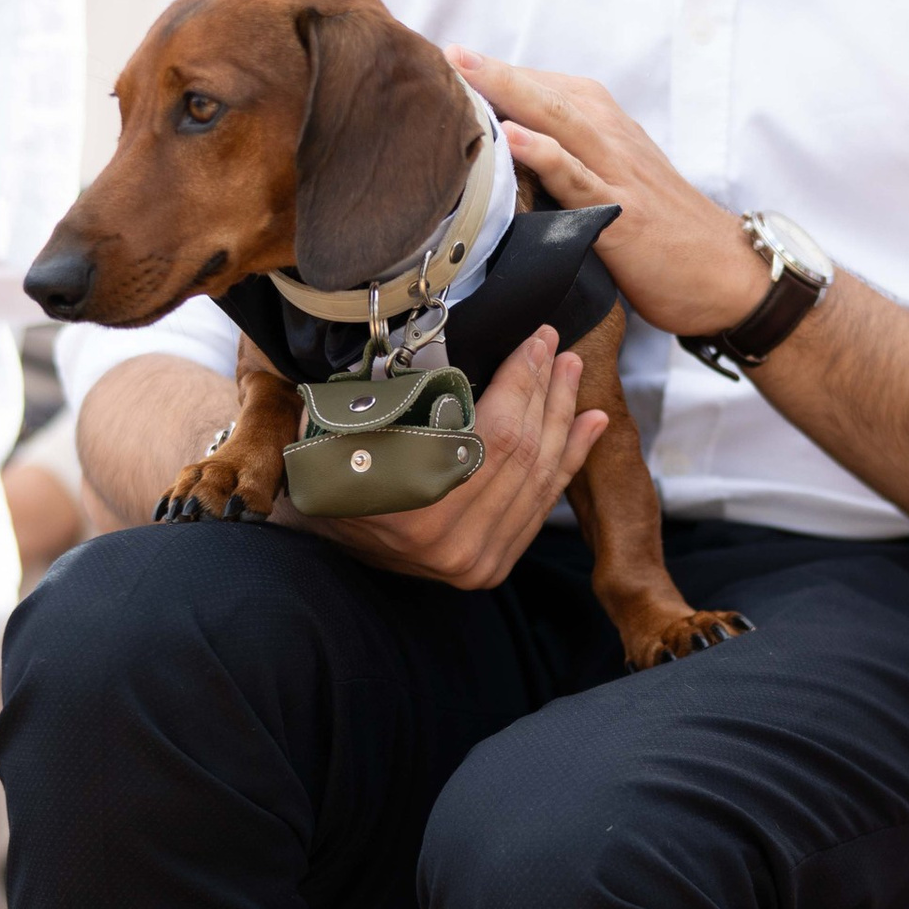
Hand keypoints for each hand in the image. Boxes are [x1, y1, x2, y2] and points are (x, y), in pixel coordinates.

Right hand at [322, 326, 605, 589]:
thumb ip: (400, 404)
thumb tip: (454, 359)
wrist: (320, 527)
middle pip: (522, 454)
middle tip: (559, 348)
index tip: (536, 340)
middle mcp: (453, 546)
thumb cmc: (328, 465)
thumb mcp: (345, 428)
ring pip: (539, 479)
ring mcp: (476, 563)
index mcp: (416, 511)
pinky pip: (540, 508)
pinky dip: (568, 462)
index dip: (522, 382)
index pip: (494, 435)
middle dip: (547, 393)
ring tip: (573, 375)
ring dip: (563, 421)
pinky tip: (589, 426)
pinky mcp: (490, 569)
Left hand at [451, 51, 768, 340]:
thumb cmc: (664, 229)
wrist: (724, 272)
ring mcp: (616, 171)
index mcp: (604, 123)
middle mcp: (610, 135)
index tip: (443, 63)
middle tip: (444, 51)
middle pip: (544, 92)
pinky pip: (578, 177)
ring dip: (510, 91)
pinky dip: (545, 154)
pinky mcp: (620, 213)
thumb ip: (568, 157)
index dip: (493, 76)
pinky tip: (513, 138)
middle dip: (492, 70)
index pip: (541, 87)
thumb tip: (502, 153)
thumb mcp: (615, 177)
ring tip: (465, 70)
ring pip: (558, 120)